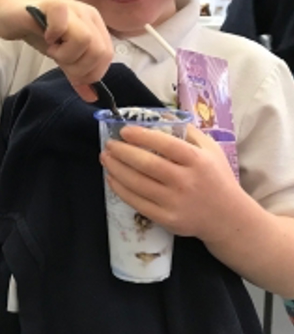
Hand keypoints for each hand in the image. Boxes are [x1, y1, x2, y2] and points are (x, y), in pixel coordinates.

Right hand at [0, 0, 113, 101]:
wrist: (9, 11)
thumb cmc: (37, 30)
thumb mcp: (62, 56)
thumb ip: (77, 74)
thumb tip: (92, 97)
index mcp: (94, 25)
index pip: (107, 56)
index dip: (90, 72)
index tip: (70, 71)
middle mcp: (86, 15)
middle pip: (99, 52)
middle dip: (78, 67)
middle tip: (59, 60)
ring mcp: (71, 8)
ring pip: (86, 41)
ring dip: (65, 54)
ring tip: (51, 48)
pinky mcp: (52, 5)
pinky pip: (63, 23)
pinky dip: (54, 36)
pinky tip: (46, 36)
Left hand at [99, 124, 246, 243]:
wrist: (228, 217)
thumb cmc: (216, 178)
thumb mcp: (210, 150)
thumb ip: (188, 132)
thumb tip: (160, 115)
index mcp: (197, 161)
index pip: (166, 145)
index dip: (142, 136)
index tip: (124, 131)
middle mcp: (185, 181)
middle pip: (147, 164)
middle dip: (122, 152)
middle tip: (109, 144)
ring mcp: (175, 202)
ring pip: (137, 183)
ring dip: (116, 169)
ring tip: (105, 157)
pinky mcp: (166, 219)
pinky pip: (136, 202)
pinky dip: (120, 189)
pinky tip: (112, 178)